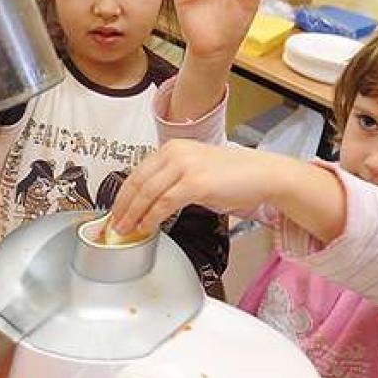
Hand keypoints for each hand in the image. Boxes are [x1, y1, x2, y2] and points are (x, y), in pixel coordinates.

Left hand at [111, 140, 282, 235]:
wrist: (262, 174)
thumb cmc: (232, 175)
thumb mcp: (194, 169)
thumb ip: (170, 178)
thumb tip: (147, 202)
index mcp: (171, 147)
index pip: (137, 173)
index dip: (122, 195)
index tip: (115, 212)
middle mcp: (175, 152)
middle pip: (137, 183)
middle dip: (122, 207)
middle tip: (114, 225)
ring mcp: (185, 166)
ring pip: (147, 194)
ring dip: (133, 215)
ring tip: (125, 230)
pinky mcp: (195, 183)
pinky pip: (164, 204)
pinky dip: (151, 218)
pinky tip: (145, 228)